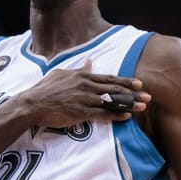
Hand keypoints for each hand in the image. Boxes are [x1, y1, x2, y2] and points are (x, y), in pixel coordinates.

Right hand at [17, 59, 150, 127]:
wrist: (33, 103)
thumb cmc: (45, 89)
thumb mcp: (62, 73)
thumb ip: (79, 69)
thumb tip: (89, 62)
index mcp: (82, 76)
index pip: (109, 78)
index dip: (125, 82)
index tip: (139, 84)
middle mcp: (86, 86)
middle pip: (114, 89)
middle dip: (133, 93)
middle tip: (148, 96)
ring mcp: (84, 99)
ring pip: (111, 101)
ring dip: (128, 105)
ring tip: (142, 107)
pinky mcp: (80, 113)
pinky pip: (102, 114)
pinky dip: (115, 115)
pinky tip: (126, 117)